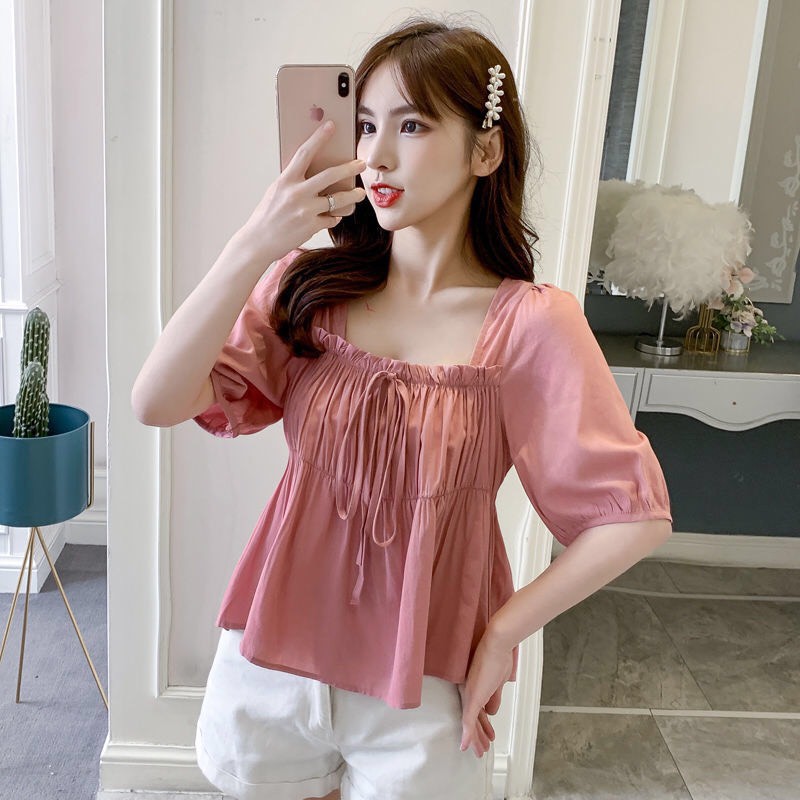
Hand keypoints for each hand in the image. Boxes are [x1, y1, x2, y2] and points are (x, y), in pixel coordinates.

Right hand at [238, 121, 366, 263]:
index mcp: (286, 180)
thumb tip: (311, 172)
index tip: (331, 126)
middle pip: (330, 175)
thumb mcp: (276, 192)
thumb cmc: (267, 216)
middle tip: (362, 164)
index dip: (319, 137)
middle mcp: (297, 193)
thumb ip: (293, 182)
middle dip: (349, 168)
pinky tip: (333, 217)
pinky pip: (331, 218)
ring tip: (360, 193)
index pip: (305, 153)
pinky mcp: (311, 226)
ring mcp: (305, 210)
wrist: (258, 241)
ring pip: (337, 199)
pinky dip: (333, 217)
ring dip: (352, 196)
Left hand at [458, 628, 513, 757]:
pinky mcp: (472, 697)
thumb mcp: (498, 683)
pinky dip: (467, 734)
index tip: (488, 735)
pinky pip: (467, 720)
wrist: (497, 644)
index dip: (482, 725)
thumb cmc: (498, 656)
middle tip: (482, 749)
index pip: (478, 711)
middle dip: (478, 735)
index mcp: (475, 687)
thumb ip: (494, 697)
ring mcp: (469, 694)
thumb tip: (492, 712)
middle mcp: (469, 691)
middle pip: (473, 719)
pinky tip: (466, 746)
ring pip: (470, 723)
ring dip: (475, 739)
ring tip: (478, 751)